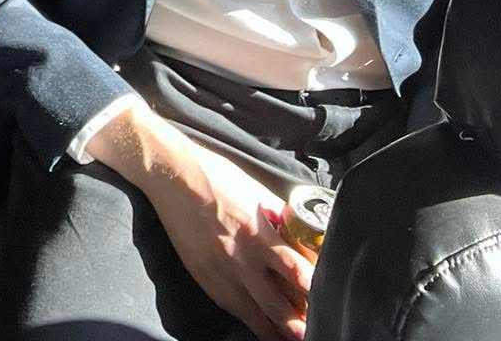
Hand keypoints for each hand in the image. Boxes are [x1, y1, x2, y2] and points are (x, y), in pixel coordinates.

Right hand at [95, 105, 313, 340]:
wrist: (172, 175)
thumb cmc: (216, 176)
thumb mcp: (257, 192)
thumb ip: (279, 218)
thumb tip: (302, 232)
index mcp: (260, 234)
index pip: (298, 272)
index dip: (315, 290)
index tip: (328, 300)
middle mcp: (243, 258)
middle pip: (280, 305)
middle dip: (301, 324)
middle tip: (318, 331)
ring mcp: (221, 271)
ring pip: (257, 314)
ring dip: (279, 331)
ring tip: (296, 339)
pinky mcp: (204, 277)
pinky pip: (233, 308)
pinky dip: (251, 322)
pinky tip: (263, 329)